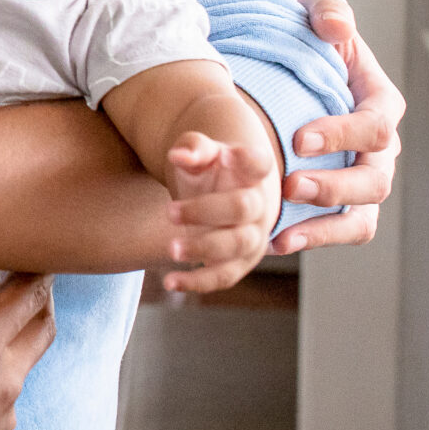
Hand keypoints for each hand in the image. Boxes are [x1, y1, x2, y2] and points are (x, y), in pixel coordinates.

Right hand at [0, 268, 56, 429]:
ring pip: (28, 362)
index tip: (28, 242)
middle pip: (44, 326)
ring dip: (21, 335)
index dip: (35, 263)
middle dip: (40, 296)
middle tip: (24, 270)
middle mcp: (4, 380)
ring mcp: (1, 415)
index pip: (32, 292)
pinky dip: (2, 371)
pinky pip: (8, 394)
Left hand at [161, 131, 278, 292]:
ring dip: (203, 248)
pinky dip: (197, 281)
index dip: (245, 160)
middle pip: (243, 208)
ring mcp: (253, 235)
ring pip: (236, 246)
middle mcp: (259, 205)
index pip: (257, 163)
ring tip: (171, 248)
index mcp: (252, 172)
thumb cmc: (207, 169)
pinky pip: (224, 275)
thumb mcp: (200, 153)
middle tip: (169, 212)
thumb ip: (194, 148)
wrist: (215, 194)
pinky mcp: (239, 262)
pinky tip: (170, 281)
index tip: (225, 155)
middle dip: (205, 211)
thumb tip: (180, 155)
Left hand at [277, 0, 404, 251]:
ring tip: (283, 230)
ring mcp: (363, 182)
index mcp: (381, 104)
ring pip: (361, 217)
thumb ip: (329, 13)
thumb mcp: (317, 13)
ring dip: (325, 226)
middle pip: (375, 180)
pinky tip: (273, 242)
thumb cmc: (306, 39)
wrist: (283, 70)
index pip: (375, 126)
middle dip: (334, 187)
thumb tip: (336, 28)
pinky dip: (310, 240)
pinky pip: (338, 232)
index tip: (298, 140)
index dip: (342, 135)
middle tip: (290, 186)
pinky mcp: (341, 205)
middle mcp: (380, 150)